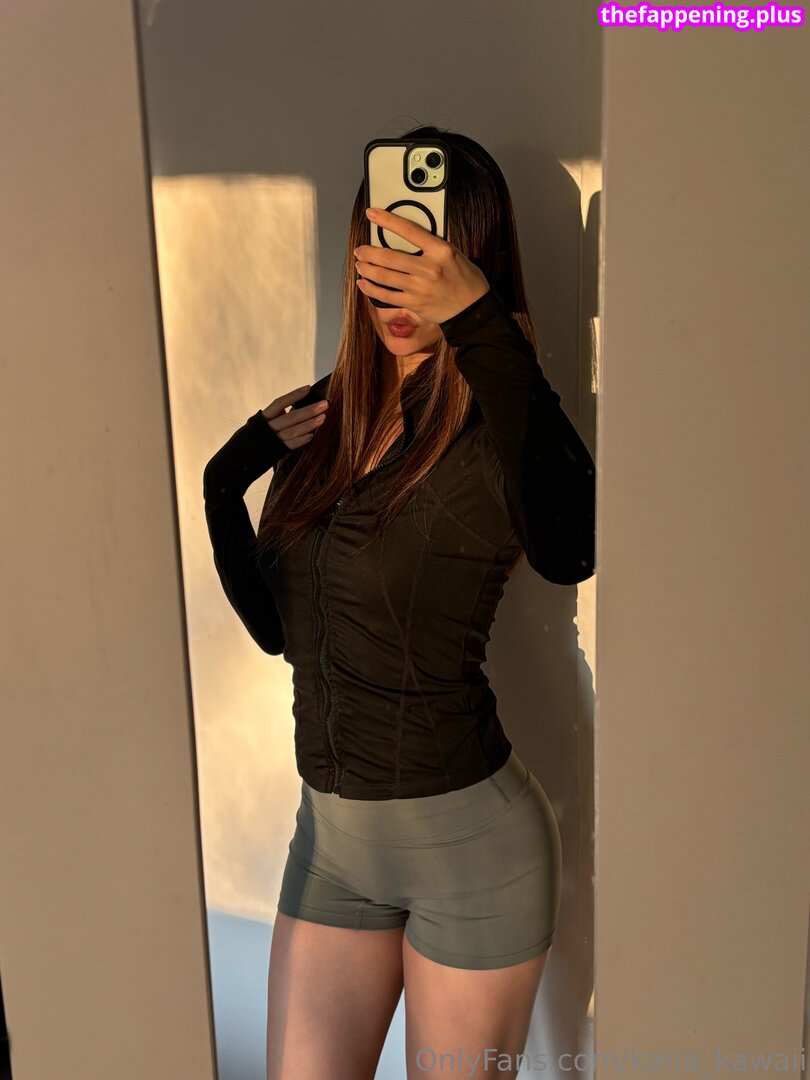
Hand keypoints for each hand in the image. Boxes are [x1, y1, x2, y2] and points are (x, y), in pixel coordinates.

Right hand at [262, 384, 328, 449]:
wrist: (244, 455)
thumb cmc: (260, 434)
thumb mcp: (265, 421)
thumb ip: (280, 414)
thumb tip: (302, 403)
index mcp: (263, 417)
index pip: (279, 403)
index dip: (293, 396)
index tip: (308, 388)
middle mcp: (267, 428)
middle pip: (290, 418)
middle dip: (309, 410)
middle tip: (325, 404)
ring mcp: (272, 441)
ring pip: (293, 431)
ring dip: (309, 424)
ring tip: (323, 417)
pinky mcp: (277, 451)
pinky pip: (291, 445)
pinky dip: (301, 440)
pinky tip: (312, 435)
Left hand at [354, 207, 489, 324]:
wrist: (473, 309)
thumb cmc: (465, 279)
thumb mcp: (454, 254)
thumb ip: (431, 246)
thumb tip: (405, 237)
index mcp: (440, 251)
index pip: (409, 230)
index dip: (387, 220)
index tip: (372, 214)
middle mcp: (428, 269)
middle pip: (389, 257)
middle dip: (368, 252)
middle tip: (360, 250)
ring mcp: (420, 288)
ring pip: (384, 276)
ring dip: (367, 269)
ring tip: (360, 265)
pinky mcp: (414, 304)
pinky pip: (386, 296)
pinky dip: (371, 289)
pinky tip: (364, 284)